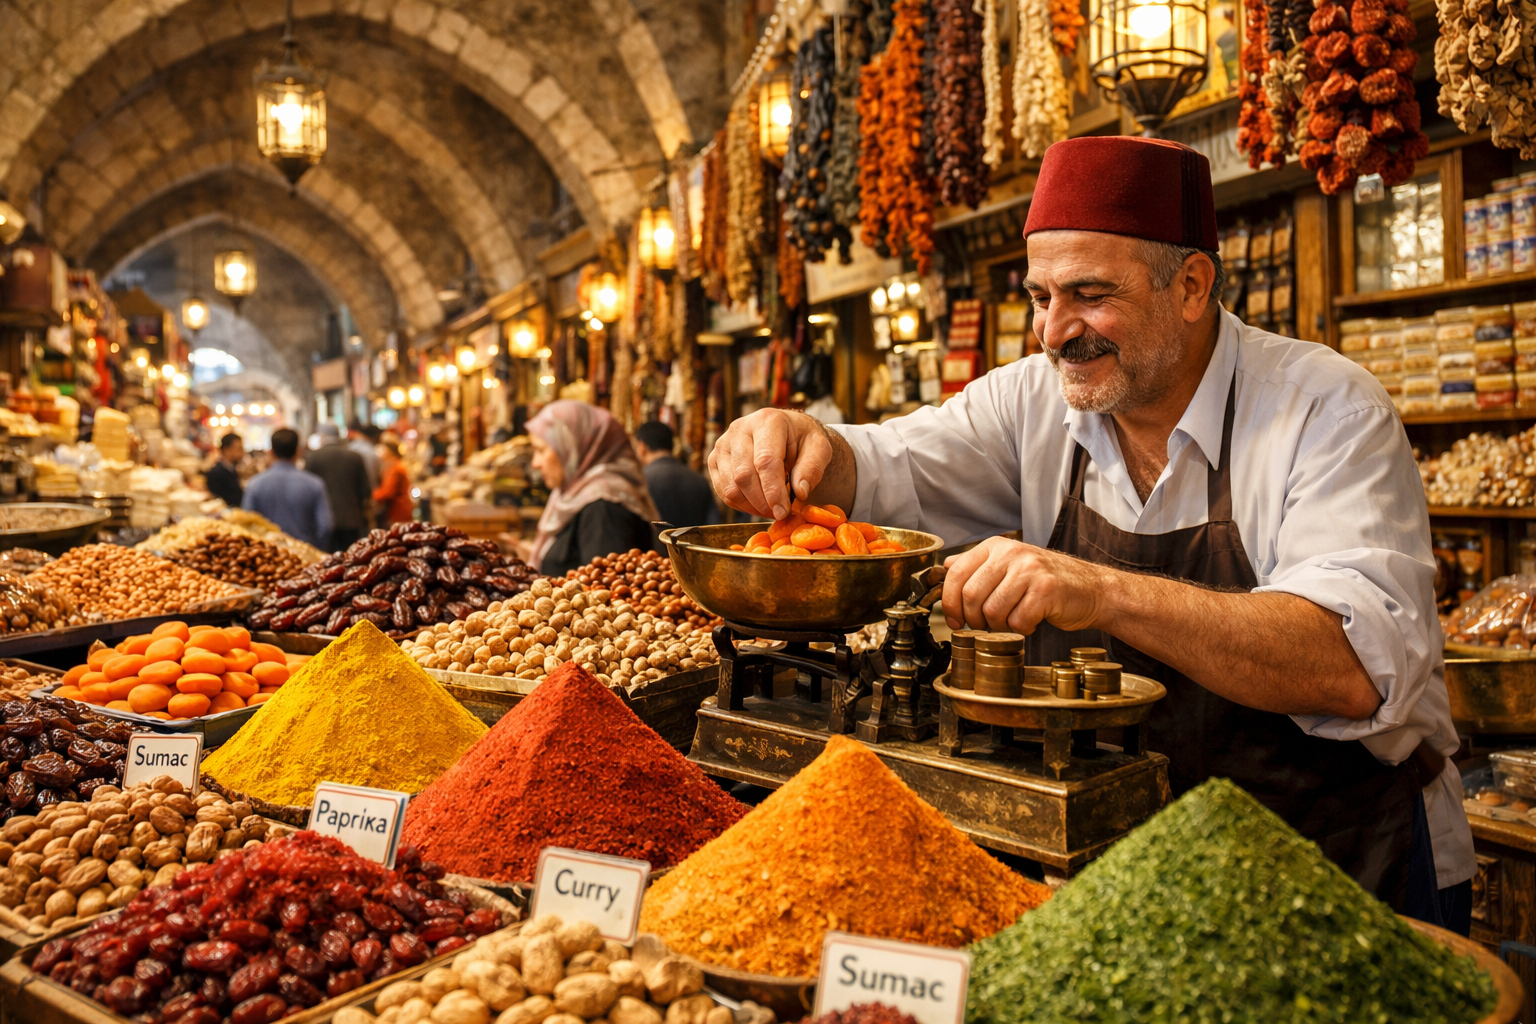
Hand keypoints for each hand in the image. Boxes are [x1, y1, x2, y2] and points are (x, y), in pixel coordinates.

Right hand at [708, 409, 834, 519]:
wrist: (786, 433)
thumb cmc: (803, 441)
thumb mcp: (820, 449)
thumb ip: (812, 469)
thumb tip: (799, 493)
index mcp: (767, 420)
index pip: (765, 460)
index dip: (773, 490)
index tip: (784, 511)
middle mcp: (739, 428)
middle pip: (743, 475)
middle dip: (762, 502)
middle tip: (780, 513)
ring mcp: (723, 444)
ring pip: (730, 486)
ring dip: (752, 506)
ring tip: (771, 509)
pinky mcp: (714, 459)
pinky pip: (722, 491)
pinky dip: (741, 505)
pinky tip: (758, 504)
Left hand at [941, 537, 1113, 633]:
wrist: (1092, 589)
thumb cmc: (1046, 582)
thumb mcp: (1008, 565)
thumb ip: (977, 566)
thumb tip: (945, 568)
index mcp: (996, 546)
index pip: (956, 574)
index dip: (949, 603)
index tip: (953, 621)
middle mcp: (1011, 553)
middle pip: (971, 596)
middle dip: (973, 620)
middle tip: (986, 626)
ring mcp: (1030, 570)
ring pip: (992, 612)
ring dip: (999, 626)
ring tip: (1012, 621)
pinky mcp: (1046, 590)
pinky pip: (1017, 621)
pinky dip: (1021, 629)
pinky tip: (1031, 620)